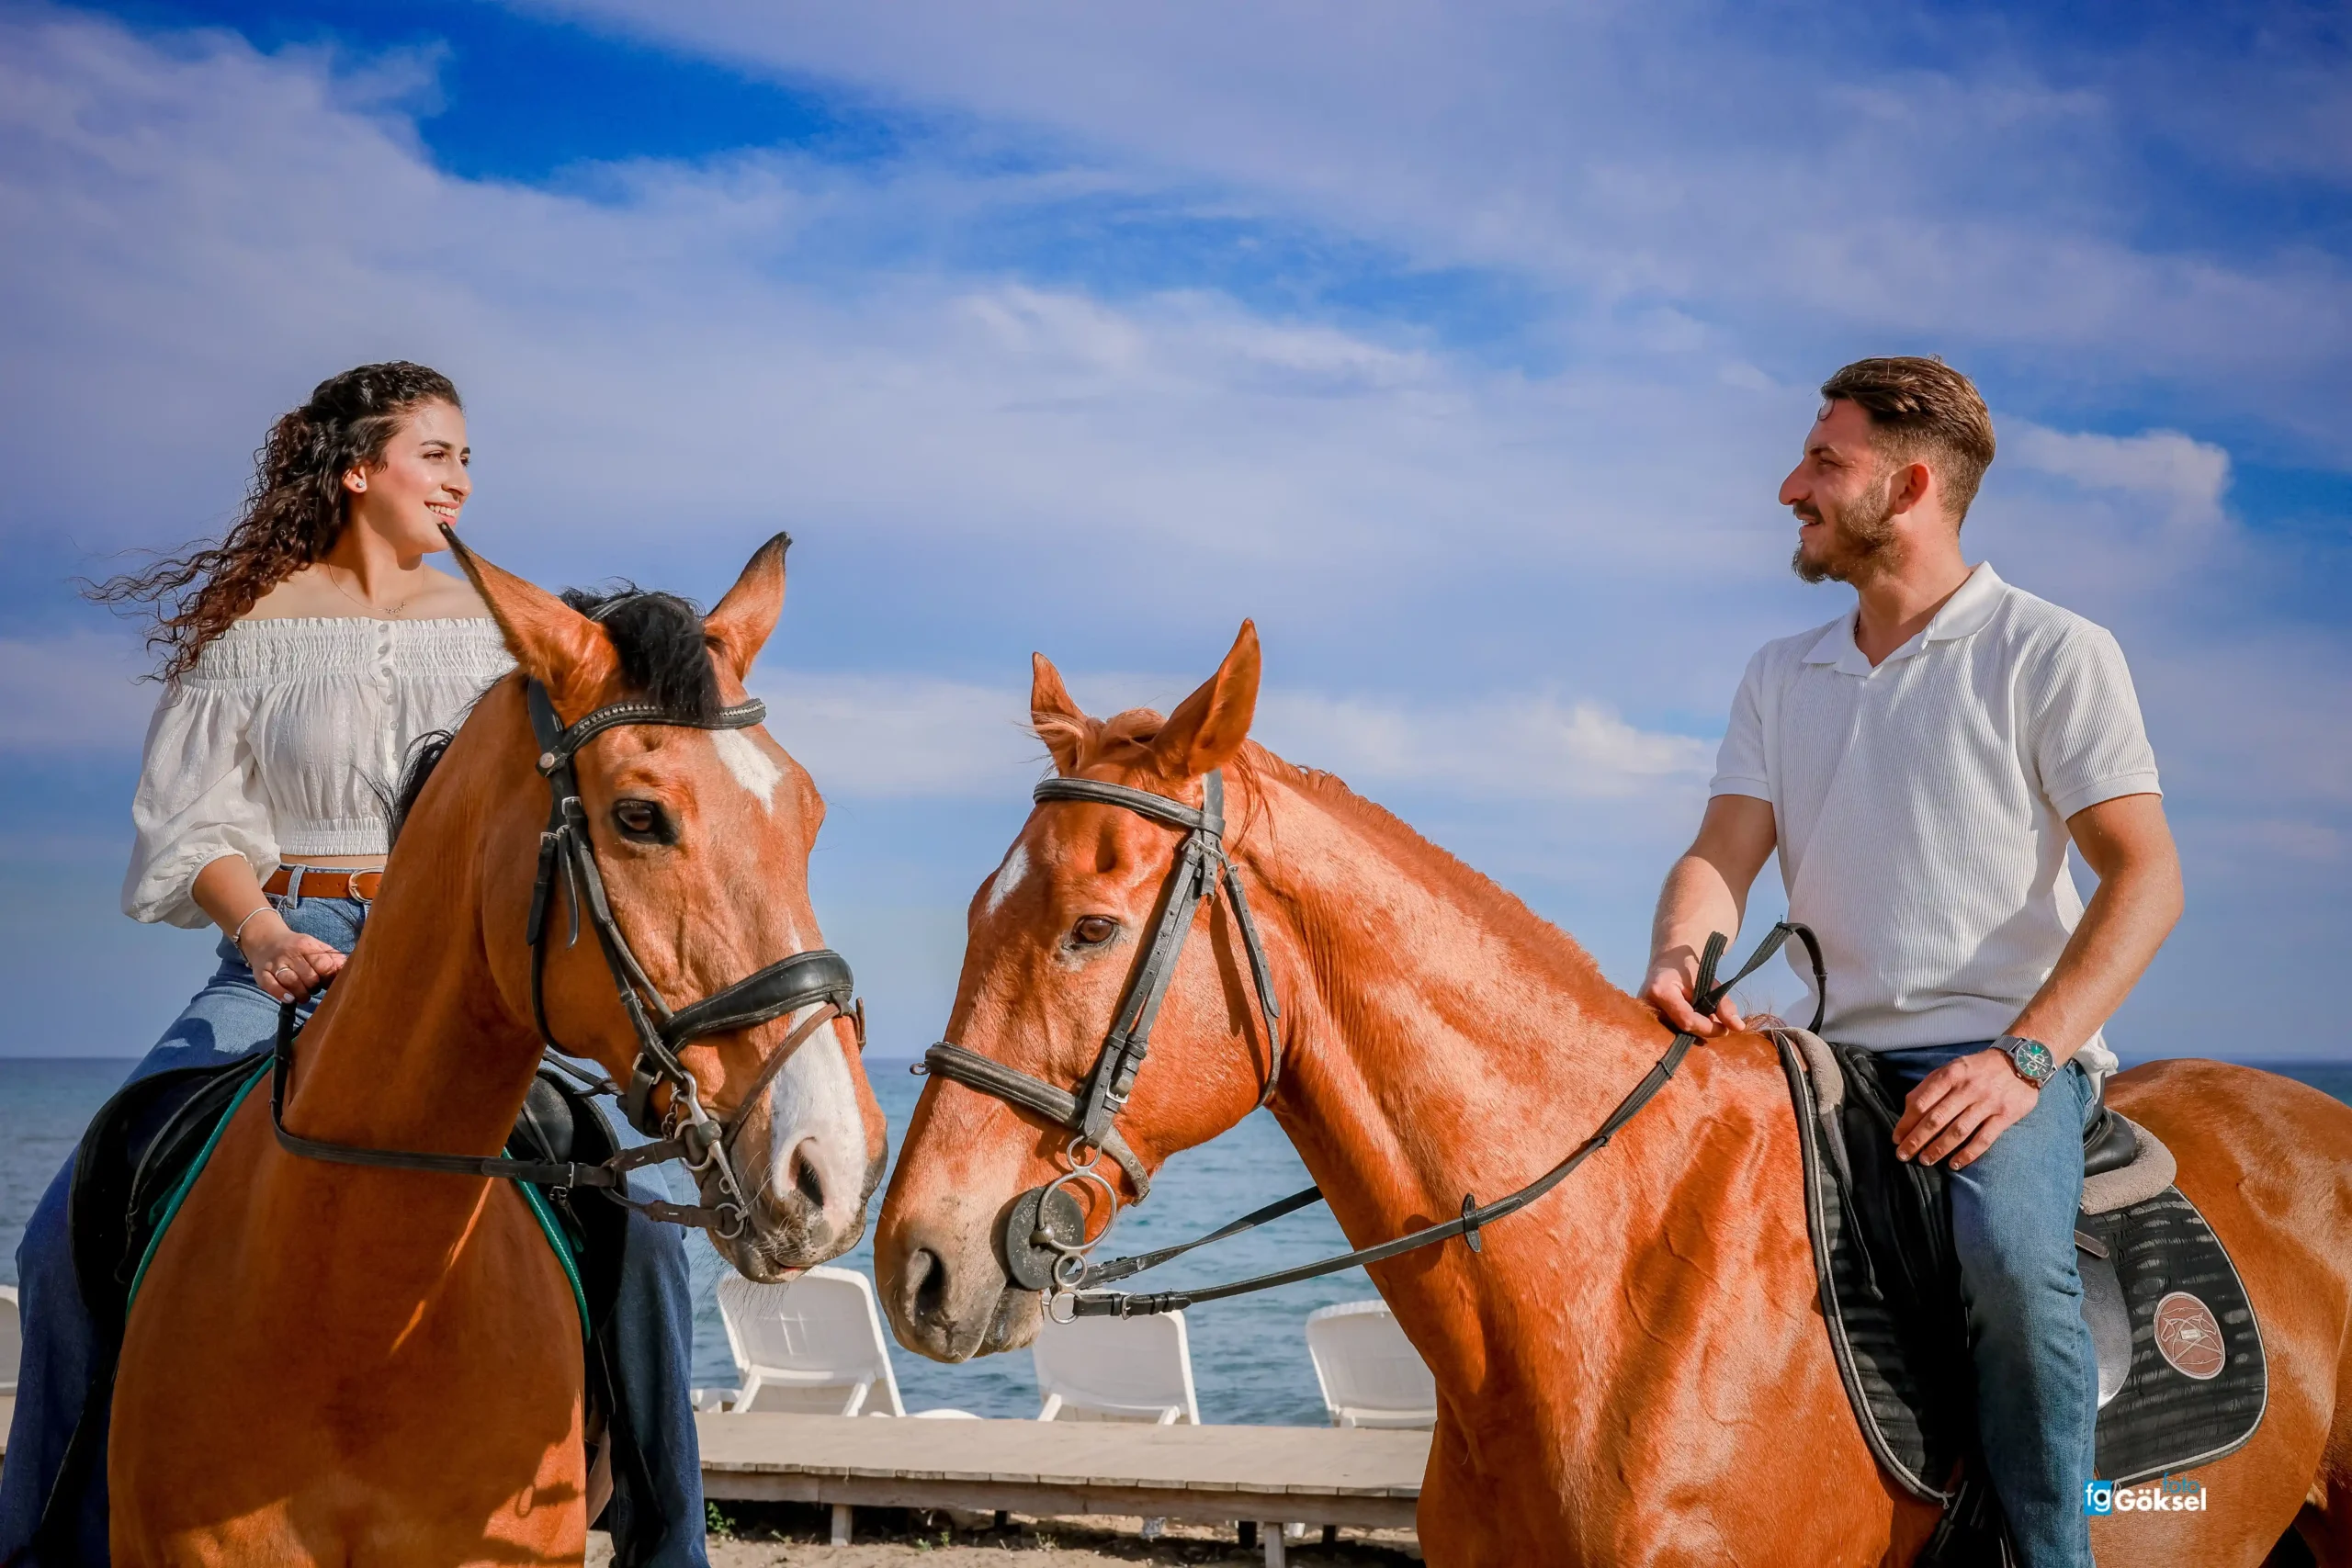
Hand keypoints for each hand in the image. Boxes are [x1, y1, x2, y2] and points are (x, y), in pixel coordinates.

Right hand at [237, 913, 345, 1003]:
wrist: (265, 939)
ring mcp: (275, 964)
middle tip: (314, 988)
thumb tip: (350, 969)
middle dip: (315, 987)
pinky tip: (290, 998)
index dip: (330, 978)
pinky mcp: (262, 973)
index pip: (324, 965)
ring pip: (292, 982)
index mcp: (306, 945)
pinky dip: (282, 994)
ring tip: (304, 995)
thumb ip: (332, 958)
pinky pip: (272, 986)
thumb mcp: (315, 946)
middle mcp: (290, 954)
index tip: (330, 983)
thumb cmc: (297, 947)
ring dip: (301, 994)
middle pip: (309, 977)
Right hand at [1640, 960, 1746, 1038]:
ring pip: (1675, 1034)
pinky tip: (1695, 1022)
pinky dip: (1686, 1030)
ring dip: (1695, 1031)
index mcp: (1660, 991)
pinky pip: (1670, 1032)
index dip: (1708, 1028)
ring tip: (1704, 1018)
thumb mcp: (1708, 981)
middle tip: (1717, 1024)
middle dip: (1702, 1030)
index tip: (1725, 1029)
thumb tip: (1739, 1027)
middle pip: (1681, 1030)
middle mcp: (1647, 1005)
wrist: (1667, 962)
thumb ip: (1723, 1003)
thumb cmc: (1687, 969)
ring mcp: (1645, 1015)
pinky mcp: (1646, 1022)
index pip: (1687, 1020)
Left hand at [1892, 1049, 2042, 1169]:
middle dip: (1917, 1139)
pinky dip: (1968, 1154)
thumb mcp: (1952, 1068)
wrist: (2021, 1062)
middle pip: (1937, 1119)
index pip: (1922, 1102)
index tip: (1896, 1138)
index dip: (1906, 1122)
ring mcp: (1987, 1103)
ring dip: (1939, 1148)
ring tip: (1925, 1160)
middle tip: (1904, 1154)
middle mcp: (1967, 1088)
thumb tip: (1907, 1109)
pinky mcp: (2005, 1116)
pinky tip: (1955, 1164)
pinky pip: (1984, 1139)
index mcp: (1950, 1075)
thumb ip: (1929, 1086)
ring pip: (1958, 1131)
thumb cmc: (1978, 1069)